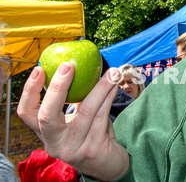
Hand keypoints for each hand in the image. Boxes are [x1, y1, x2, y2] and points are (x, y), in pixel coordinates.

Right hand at [17, 64, 130, 180]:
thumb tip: (81, 65)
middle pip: (47, 116)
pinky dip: (109, 97)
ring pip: (84, 112)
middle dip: (57, 88)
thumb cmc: (91, 135)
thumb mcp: (76, 120)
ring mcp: (72, 148)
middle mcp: (54, 143)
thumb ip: (75, 100)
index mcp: (46, 133)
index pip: (26, 113)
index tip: (39, 70)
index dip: (29, 91)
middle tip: (69, 66)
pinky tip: (115, 85)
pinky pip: (101, 117)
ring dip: (100, 88)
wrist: (108, 165)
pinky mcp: (92, 149)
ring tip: (112, 72)